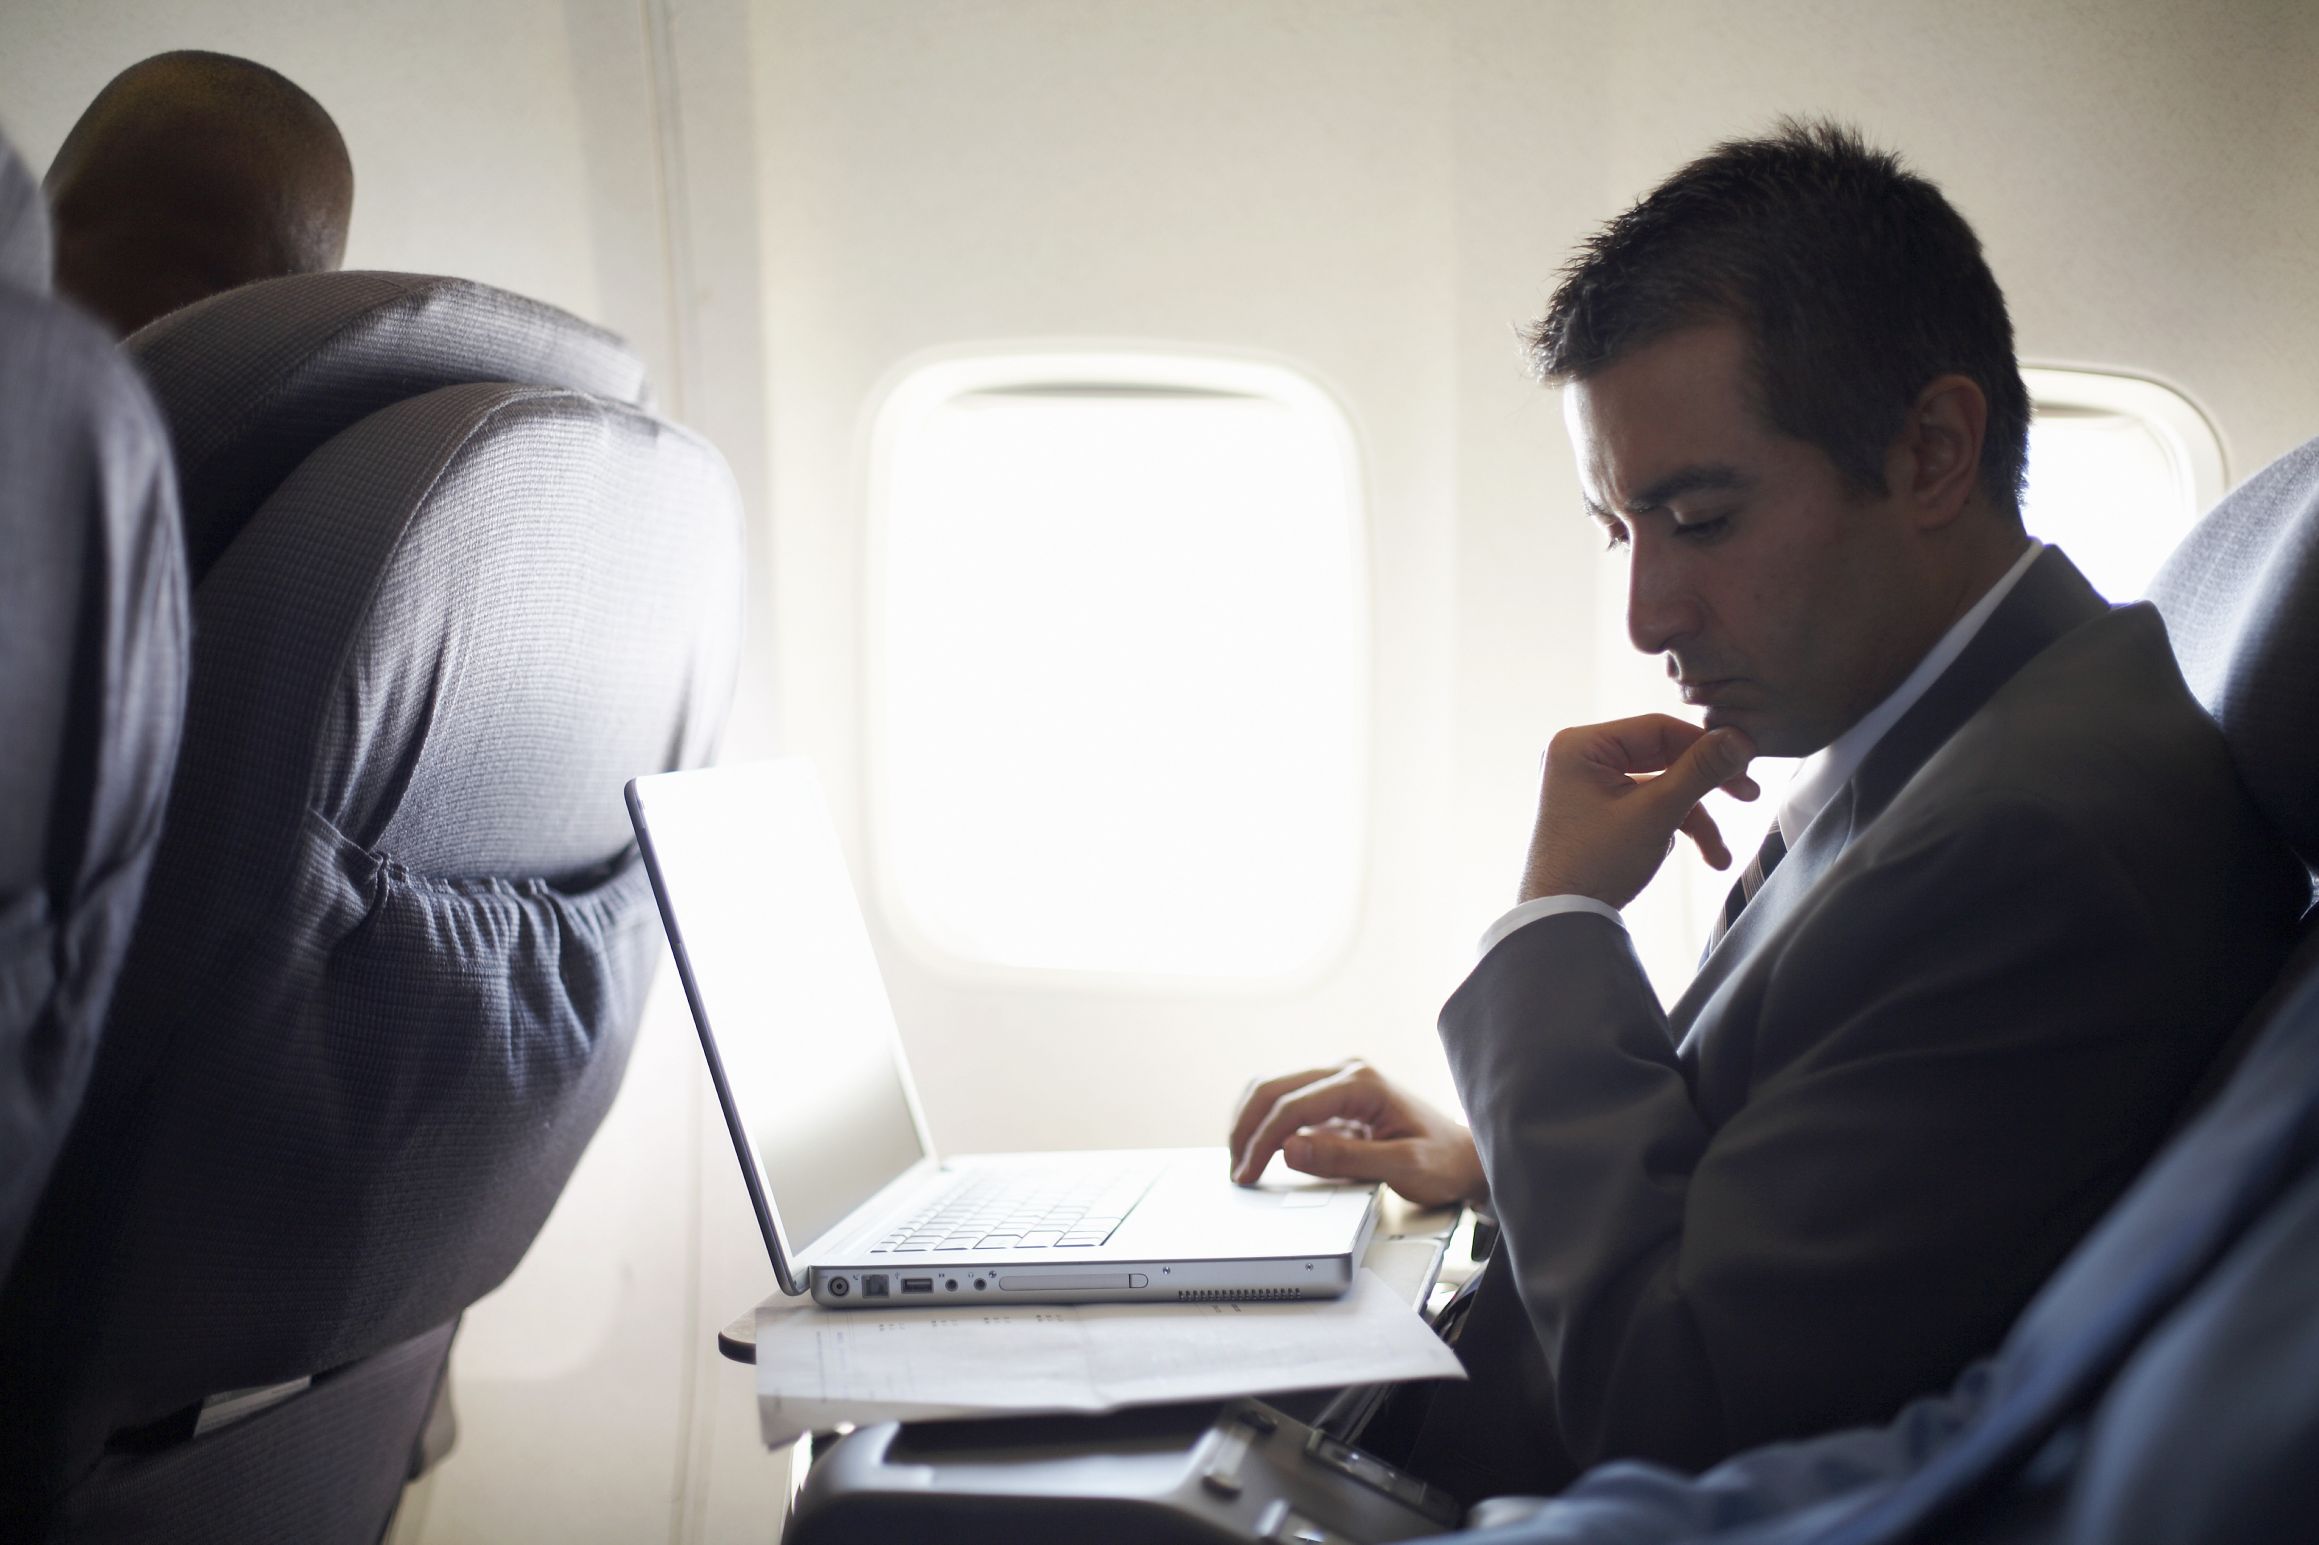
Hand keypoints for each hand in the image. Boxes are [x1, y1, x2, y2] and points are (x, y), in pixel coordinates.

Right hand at [1227, 1059, 1487, 1208]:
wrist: (1466, 1157)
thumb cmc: (1444, 1161)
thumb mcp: (1403, 1167)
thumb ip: (1345, 1158)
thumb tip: (1290, 1149)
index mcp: (1362, 1083)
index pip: (1293, 1106)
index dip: (1263, 1141)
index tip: (1248, 1173)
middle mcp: (1346, 1072)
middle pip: (1273, 1088)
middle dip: (1246, 1129)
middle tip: (1236, 1170)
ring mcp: (1337, 1081)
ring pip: (1273, 1089)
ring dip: (1249, 1122)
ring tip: (1240, 1161)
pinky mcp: (1333, 1098)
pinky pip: (1285, 1102)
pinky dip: (1264, 1123)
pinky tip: (1257, 1149)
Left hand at [1520, 716, 1758, 908]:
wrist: (1563, 921)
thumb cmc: (1596, 864)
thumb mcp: (1657, 812)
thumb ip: (1700, 771)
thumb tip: (1739, 738)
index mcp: (1581, 745)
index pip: (1658, 729)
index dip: (1706, 744)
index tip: (1747, 759)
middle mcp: (1580, 759)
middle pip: (1662, 758)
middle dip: (1704, 788)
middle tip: (1749, 796)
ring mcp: (1587, 788)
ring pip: (1659, 789)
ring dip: (1694, 820)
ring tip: (1720, 856)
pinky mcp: (1598, 815)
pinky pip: (1646, 808)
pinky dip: (1672, 830)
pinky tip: (1681, 858)